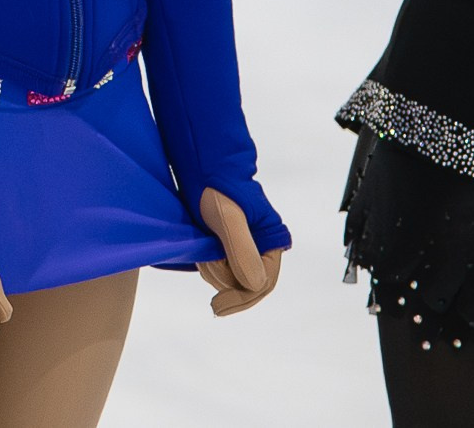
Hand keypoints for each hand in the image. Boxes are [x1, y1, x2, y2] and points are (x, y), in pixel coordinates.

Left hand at [197, 189, 284, 315]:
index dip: (241, 300)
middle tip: (205, 263)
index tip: (216, 307)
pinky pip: (221, 269)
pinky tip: (201, 255)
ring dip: (214, 272)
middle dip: (223, 281)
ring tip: (203, 250)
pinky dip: (210, 267)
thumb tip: (254, 285)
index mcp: (272, 242)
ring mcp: (244, 248)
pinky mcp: (227, 246)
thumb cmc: (217, 188)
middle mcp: (261, 249)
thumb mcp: (228, 218)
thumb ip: (241, 249)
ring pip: (230, 279)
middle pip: (245, 286)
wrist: (202, 167)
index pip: (262, 285)